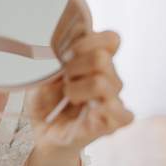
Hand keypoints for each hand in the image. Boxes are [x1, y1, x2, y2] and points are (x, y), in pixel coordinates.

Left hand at [26, 31, 133, 154]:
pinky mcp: (112, 124)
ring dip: (77, 88)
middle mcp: (109, 78)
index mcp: (95, 61)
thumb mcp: (42, 71)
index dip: (89, 40)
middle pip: (102, 58)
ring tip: (68, 95)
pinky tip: (87, 110)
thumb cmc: (45, 98)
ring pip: (103, 82)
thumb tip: (69, 34)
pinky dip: (102, 110)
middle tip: (63, 78)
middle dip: (75, 66)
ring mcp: (112, 101)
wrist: (41, 130)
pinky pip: (124, 114)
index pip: (111, 40)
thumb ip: (56, 54)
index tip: (66, 53)